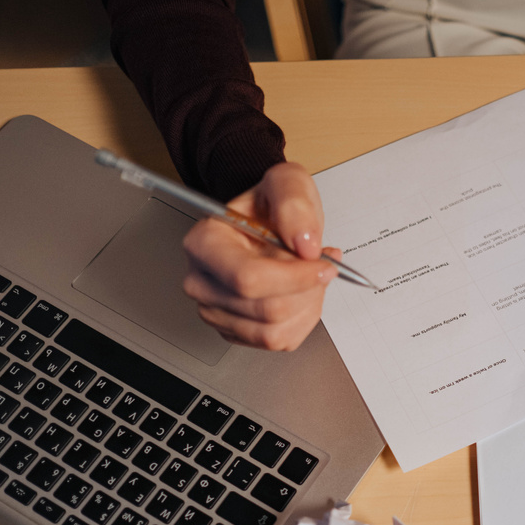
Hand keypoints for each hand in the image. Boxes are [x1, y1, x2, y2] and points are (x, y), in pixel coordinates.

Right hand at [182, 162, 337, 350]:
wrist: (266, 220)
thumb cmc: (269, 205)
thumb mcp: (287, 183)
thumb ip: (294, 204)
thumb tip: (305, 243)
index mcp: (204, 243)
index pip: (248, 279)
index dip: (295, 278)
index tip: (323, 265)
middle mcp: (202, 281)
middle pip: (266, 311)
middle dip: (307, 290)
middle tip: (320, 265)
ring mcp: (216, 310)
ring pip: (275, 332)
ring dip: (308, 306)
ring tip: (310, 276)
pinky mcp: (236, 331)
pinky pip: (281, 341)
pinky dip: (303, 319)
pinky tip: (302, 293)